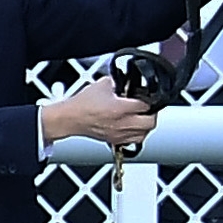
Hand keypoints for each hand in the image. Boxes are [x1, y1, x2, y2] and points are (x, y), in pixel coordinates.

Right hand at [41, 76, 159, 148]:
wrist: (71, 118)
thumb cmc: (82, 105)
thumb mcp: (102, 84)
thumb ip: (116, 81)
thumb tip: (123, 81)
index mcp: (121, 108)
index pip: (146, 104)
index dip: (148, 98)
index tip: (144, 95)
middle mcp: (122, 123)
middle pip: (150, 122)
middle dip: (151, 114)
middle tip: (148, 108)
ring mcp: (119, 134)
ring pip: (144, 134)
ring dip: (146, 126)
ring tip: (143, 118)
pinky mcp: (115, 140)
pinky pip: (133, 141)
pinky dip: (137, 135)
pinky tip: (134, 128)